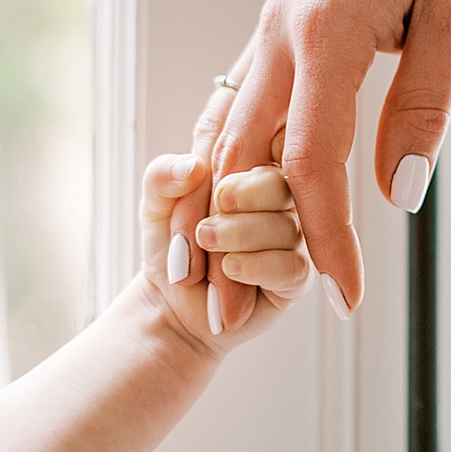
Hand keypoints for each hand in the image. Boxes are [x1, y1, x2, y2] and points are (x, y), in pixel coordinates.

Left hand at [141, 154, 311, 351]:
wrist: (172, 302)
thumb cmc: (172, 246)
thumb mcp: (154, 205)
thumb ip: (162, 176)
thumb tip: (192, 166)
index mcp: (251, 169)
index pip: (260, 149)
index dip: (237, 163)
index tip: (208, 181)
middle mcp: (279, 200)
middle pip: (281, 184)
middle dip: (245, 197)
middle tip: (209, 215)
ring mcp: (292, 237)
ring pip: (285, 226)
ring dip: (241, 234)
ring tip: (206, 243)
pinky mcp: (296, 277)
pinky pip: (291, 266)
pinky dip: (257, 266)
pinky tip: (230, 268)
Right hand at [171, 0, 450, 325]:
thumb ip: (423, 105)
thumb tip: (397, 194)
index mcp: (325, 35)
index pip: (311, 163)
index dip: (324, 238)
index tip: (342, 298)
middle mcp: (279, 37)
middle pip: (242, 159)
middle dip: (239, 242)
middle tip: (236, 315)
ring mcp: (269, 32)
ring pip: (226, 134)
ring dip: (218, 207)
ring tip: (209, 274)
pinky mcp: (276, 30)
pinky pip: (237, 107)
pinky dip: (228, 161)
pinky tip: (227, 198)